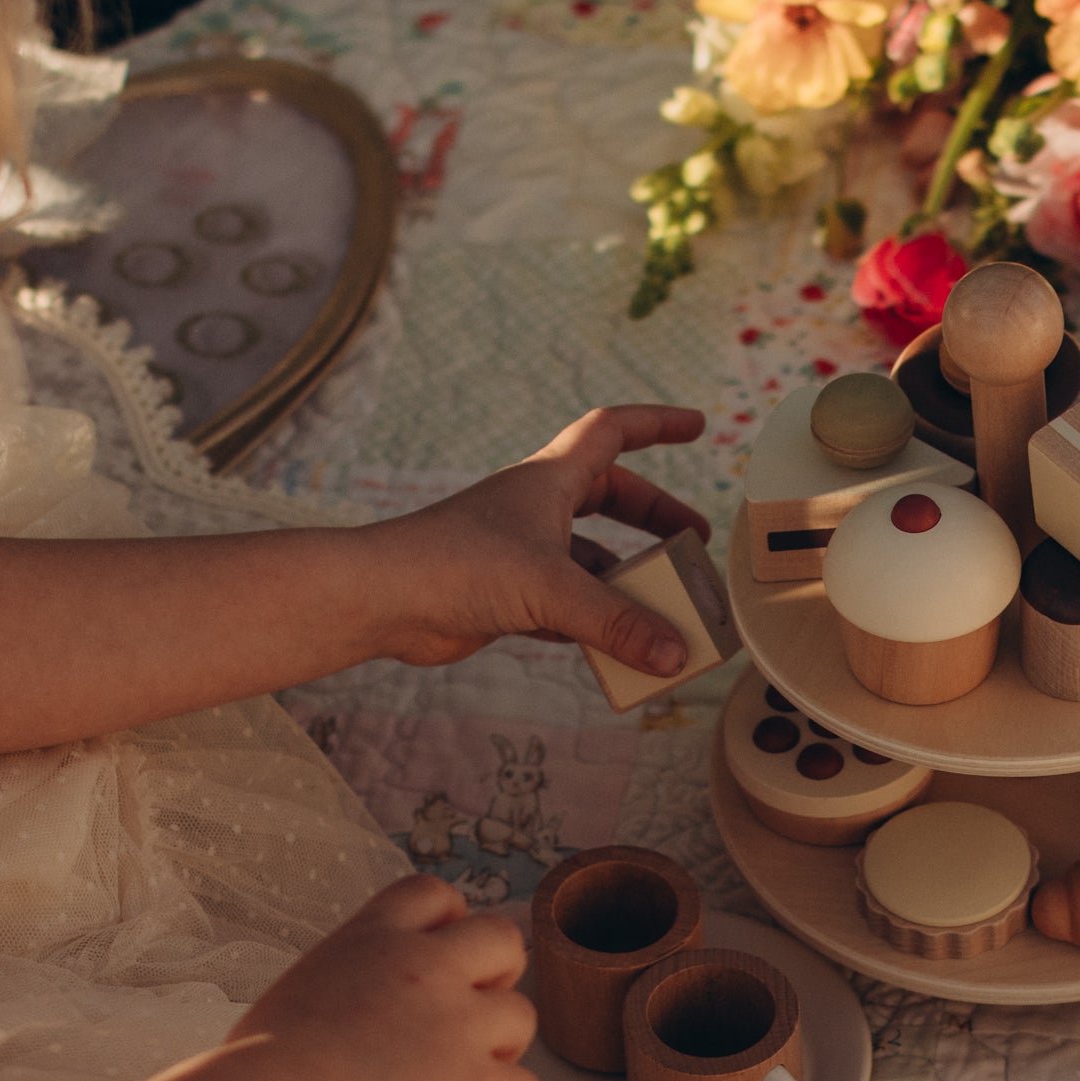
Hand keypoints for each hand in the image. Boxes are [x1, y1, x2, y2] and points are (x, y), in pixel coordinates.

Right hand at [229, 876, 541, 1080]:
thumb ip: (349, 989)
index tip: (436, 959)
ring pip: (522, 1017)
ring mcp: (459, 1023)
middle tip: (462, 1021)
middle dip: (496, 976)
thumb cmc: (257, 1068)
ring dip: (497, 1050)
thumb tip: (355, 1027)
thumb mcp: (301, 992)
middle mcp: (427, 967)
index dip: (447, 924)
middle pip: (503, 939)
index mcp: (375, 938)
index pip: (433, 894)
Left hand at [361, 405, 713, 675]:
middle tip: (693, 545)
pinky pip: (566, 604)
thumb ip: (616, 622)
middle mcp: (536, 508)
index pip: (613, 430)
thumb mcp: (551, 588)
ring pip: (590, 556)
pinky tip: (618, 644)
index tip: (699, 427)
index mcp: (549, 479)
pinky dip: (594, 620)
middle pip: (611, 497)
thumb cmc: (455, 566)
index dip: (658, 424)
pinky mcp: (505, 595)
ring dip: (627, 579)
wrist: (380, 599)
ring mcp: (520, 552)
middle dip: (655, 518)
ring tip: (665, 608)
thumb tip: (672, 656)